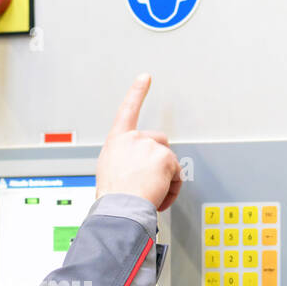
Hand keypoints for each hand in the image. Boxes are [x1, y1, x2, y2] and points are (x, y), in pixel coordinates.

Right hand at [95, 73, 182, 211]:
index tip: (145, 77)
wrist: (119, 208)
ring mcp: (149, 147)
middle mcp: (133, 139)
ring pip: (169, 161)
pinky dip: (172, 188)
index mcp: (117, 141)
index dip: (137, 92)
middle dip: (159, 160)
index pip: (127, 110)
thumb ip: (123, 160)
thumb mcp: (109, 171)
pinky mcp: (164, 157)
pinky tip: (158, 195)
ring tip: (149, 193)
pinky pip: (177, 173)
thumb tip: (133, 167)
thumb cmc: (112, 196)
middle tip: (149, 182)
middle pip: (159, 142)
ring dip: (164, 178)